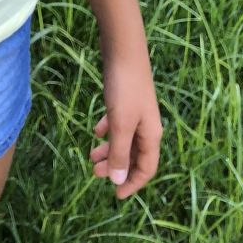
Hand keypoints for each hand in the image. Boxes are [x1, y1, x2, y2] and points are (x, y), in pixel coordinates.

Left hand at [90, 42, 163, 199]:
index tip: (116, 195)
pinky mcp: (125, 98)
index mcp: (151, 135)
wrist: (123, 48)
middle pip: (133, 155)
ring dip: (109, 149)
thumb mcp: (120, 123)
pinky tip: (96, 130)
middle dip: (116, 166)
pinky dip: (107, 130)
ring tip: (91, 155)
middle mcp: (146, 125)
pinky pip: (117, 122)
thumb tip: (117, 180)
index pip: (146, 168)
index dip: (132, 183)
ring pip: (124, 139)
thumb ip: (119, 151)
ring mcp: (136, 111)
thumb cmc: (124, 87)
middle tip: (94, 172)